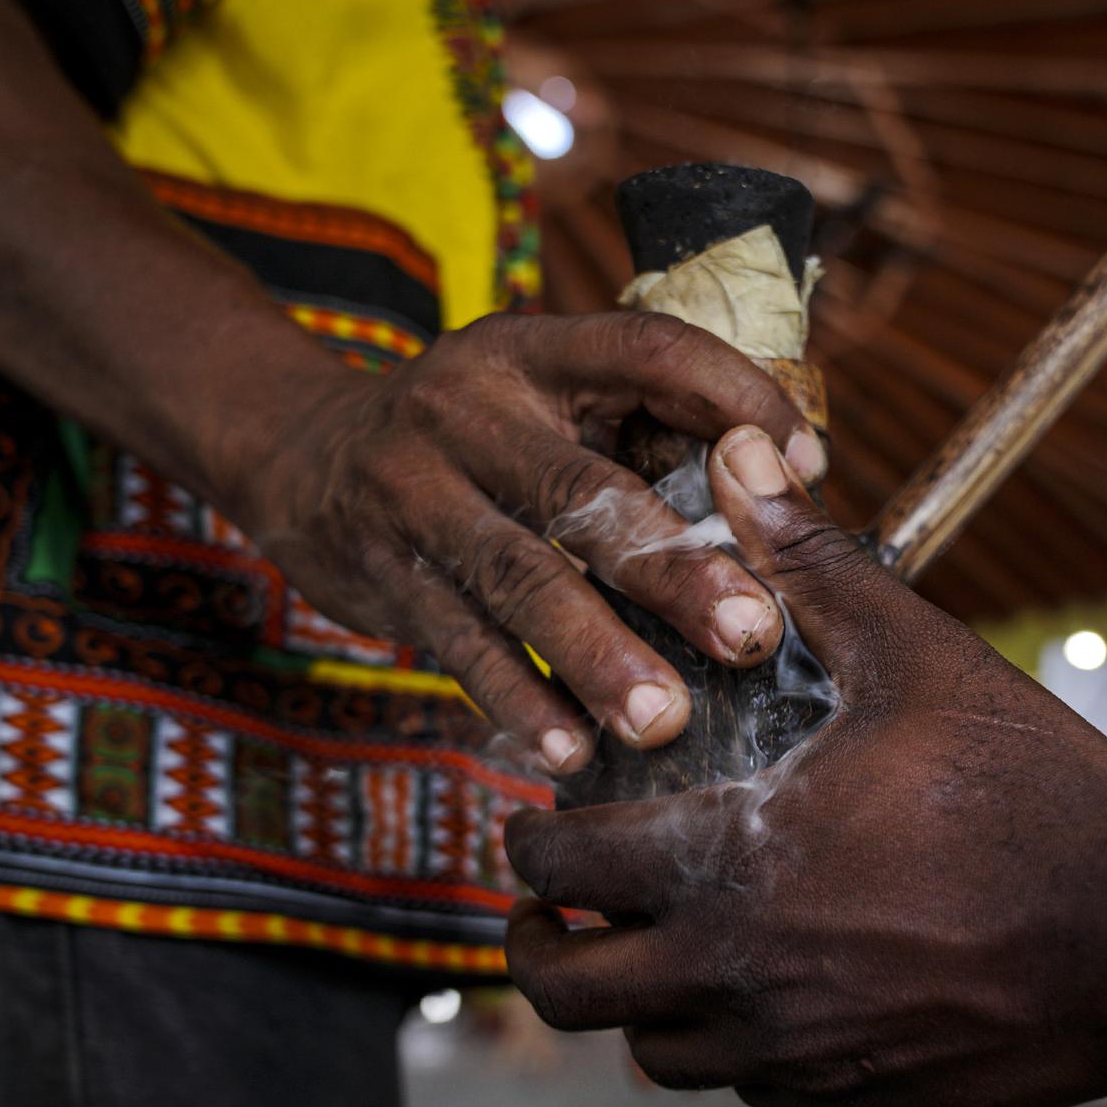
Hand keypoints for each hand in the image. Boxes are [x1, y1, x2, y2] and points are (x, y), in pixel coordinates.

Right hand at [247, 313, 825, 773]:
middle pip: (581, 489)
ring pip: (518, 578)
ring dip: (595, 655)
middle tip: (751, 632)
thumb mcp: (542, 399)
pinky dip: (517, 703)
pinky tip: (569, 755)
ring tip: (663, 719)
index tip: (808, 468)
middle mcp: (467, 409)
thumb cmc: (473, 440)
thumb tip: (785, 494)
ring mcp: (413, 491)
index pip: (649, 351)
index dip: (736, 398)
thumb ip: (639, 434)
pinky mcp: (380, 571)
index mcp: (534, 351)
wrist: (299, 457)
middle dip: (672, 566)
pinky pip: (458, 645)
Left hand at [504, 425, 1106, 1106]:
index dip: (526, 844)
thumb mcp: (917, 657)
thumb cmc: (1033, 792)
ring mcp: (790, 1048)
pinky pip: (742, 1087)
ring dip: (628, 999)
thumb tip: (737, 458)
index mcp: (727, 860)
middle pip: (568, 991)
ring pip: (650, 1051)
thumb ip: (812, 564)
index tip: (536, 824)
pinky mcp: (848, 1092)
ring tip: (647, 945)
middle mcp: (735, 972)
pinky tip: (757, 991)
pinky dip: (722, 1045)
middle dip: (539, 941)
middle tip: (550, 904)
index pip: (562, 869)